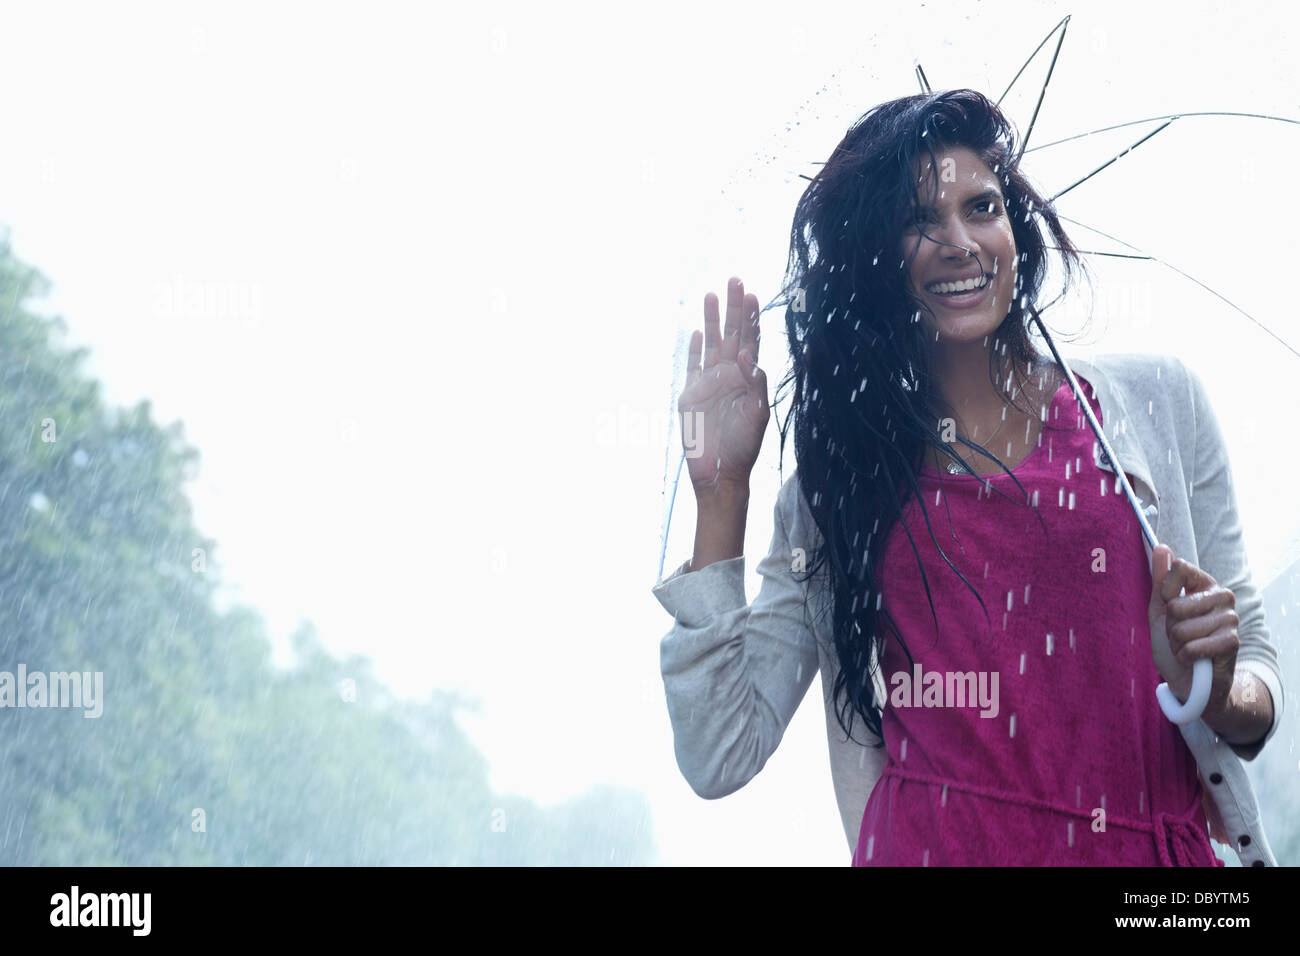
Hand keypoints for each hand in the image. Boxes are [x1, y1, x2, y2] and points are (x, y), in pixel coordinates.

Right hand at [679, 277, 768, 496]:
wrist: (718, 474)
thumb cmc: (742, 448)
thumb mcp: (757, 415)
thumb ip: (754, 384)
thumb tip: (747, 354)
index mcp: (748, 379)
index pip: (750, 341)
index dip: (750, 318)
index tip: (750, 293)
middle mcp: (728, 376)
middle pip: (731, 335)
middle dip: (732, 308)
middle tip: (734, 279)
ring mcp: (708, 384)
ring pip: (711, 344)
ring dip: (712, 320)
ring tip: (711, 294)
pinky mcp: (690, 396)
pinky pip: (692, 366)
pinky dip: (694, 349)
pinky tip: (698, 331)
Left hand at [1148, 544, 1239, 722]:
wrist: (1187, 678)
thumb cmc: (1174, 641)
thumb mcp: (1160, 609)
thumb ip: (1160, 579)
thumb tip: (1161, 547)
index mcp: (1205, 584)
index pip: (1180, 568)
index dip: (1165, 591)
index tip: (1168, 605)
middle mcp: (1223, 596)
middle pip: (1176, 604)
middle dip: (1169, 626)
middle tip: (1179, 634)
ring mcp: (1231, 618)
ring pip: (1182, 628)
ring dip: (1177, 643)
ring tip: (1187, 647)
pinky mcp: (1233, 642)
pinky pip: (1192, 647)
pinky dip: (1186, 656)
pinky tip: (1195, 659)